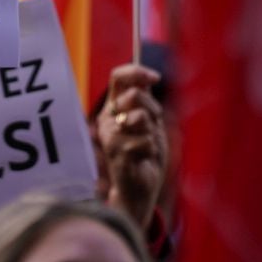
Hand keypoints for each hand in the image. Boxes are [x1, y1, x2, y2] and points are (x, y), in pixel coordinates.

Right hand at [96, 64, 165, 231]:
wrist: (141, 189)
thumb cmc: (145, 155)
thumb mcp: (150, 122)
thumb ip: (145, 101)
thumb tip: (148, 77)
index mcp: (113, 108)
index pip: (118, 77)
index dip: (137, 72)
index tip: (155, 78)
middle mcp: (107, 119)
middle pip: (134, 94)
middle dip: (153, 109)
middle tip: (152, 128)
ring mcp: (109, 135)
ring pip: (140, 117)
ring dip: (152, 132)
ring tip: (146, 147)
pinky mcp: (116, 152)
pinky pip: (146, 140)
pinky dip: (152, 149)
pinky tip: (143, 160)